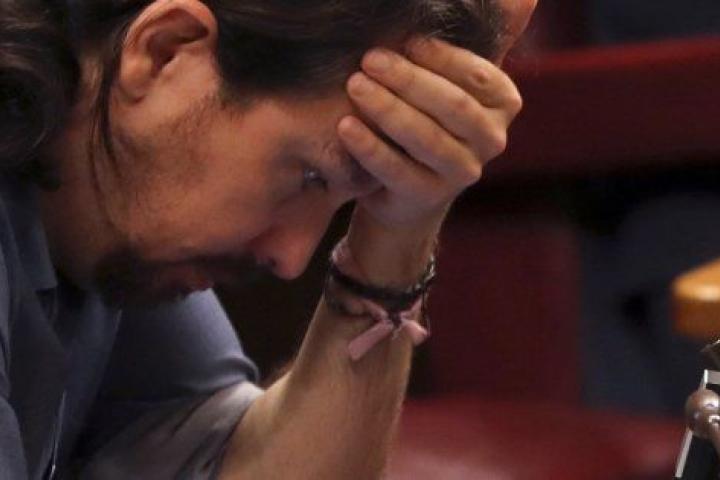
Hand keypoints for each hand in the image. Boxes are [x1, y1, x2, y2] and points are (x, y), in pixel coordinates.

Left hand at [338, 38, 522, 231]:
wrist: (409, 191)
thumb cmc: (427, 123)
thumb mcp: (445, 88)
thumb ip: (452, 58)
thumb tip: (468, 19)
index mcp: (503, 104)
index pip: (477, 75)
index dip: (442, 57)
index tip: (406, 42)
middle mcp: (491, 140)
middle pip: (453, 105)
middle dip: (409, 79)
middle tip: (371, 60)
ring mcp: (463, 173)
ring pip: (426, 138)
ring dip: (387, 108)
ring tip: (356, 85)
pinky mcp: (428, 197)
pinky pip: (396, 169)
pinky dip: (369, 146)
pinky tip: (346, 125)